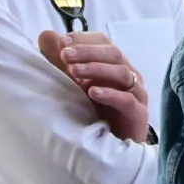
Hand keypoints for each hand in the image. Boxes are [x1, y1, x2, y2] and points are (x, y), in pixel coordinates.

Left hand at [39, 30, 149, 144]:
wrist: (114, 148)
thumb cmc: (96, 111)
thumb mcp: (75, 83)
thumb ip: (61, 60)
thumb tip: (45, 35)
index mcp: (114, 64)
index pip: (104, 42)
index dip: (83, 39)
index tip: (61, 41)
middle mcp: (129, 75)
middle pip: (114, 54)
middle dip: (88, 52)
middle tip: (66, 55)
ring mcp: (136, 94)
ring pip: (122, 73)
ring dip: (97, 69)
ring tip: (74, 71)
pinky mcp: (138, 114)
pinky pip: (127, 100)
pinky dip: (111, 94)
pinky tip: (93, 92)